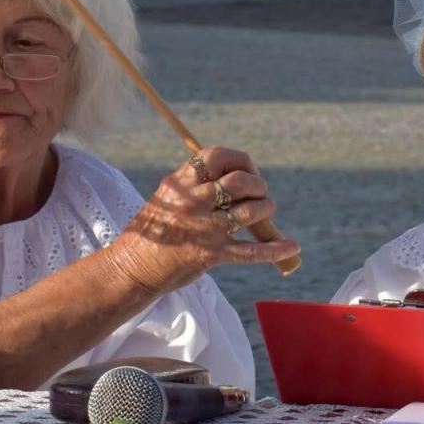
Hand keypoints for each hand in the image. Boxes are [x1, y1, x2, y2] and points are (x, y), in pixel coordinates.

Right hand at [109, 146, 299, 296]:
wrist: (132, 267)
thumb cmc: (153, 232)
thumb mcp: (168, 197)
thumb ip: (195, 184)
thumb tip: (235, 175)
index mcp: (180, 183)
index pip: (217, 156)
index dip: (241, 160)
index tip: (248, 169)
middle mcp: (192, 202)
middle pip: (239, 182)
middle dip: (258, 185)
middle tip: (260, 193)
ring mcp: (203, 229)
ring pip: (250, 211)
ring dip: (266, 209)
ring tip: (267, 212)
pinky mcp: (211, 255)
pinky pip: (251, 251)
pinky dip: (275, 249)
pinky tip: (291, 247)